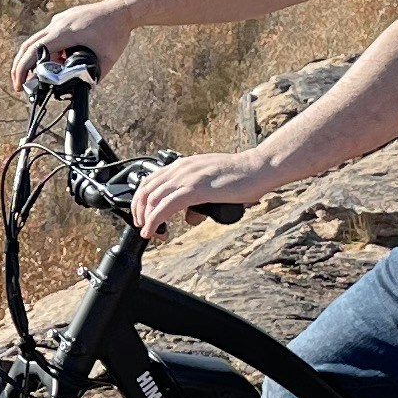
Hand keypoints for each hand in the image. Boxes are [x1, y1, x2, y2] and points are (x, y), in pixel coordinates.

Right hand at [10, 0, 131, 94]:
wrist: (123, 10)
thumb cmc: (116, 32)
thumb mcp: (106, 60)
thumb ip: (93, 76)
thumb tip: (81, 90)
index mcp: (65, 33)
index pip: (35, 51)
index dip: (23, 69)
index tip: (19, 84)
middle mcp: (58, 24)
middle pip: (28, 45)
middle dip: (20, 66)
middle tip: (19, 84)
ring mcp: (60, 20)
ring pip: (39, 40)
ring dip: (38, 58)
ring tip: (48, 74)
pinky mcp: (64, 19)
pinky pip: (50, 35)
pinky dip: (50, 50)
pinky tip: (62, 59)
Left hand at [131, 147, 275, 242]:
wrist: (258, 168)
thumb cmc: (241, 176)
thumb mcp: (211, 185)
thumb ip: (197, 197)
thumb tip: (189, 217)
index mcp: (183, 165)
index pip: (151, 180)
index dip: (141, 200)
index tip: (143, 215)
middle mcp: (181, 168)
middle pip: (146, 189)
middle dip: (139, 211)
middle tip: (143, 226)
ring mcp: (187, 178)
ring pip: (152, 199)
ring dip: (145, 218)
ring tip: (147, 232)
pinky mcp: (195, 189)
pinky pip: (165, 206)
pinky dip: (154, 220)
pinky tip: (153, 231)